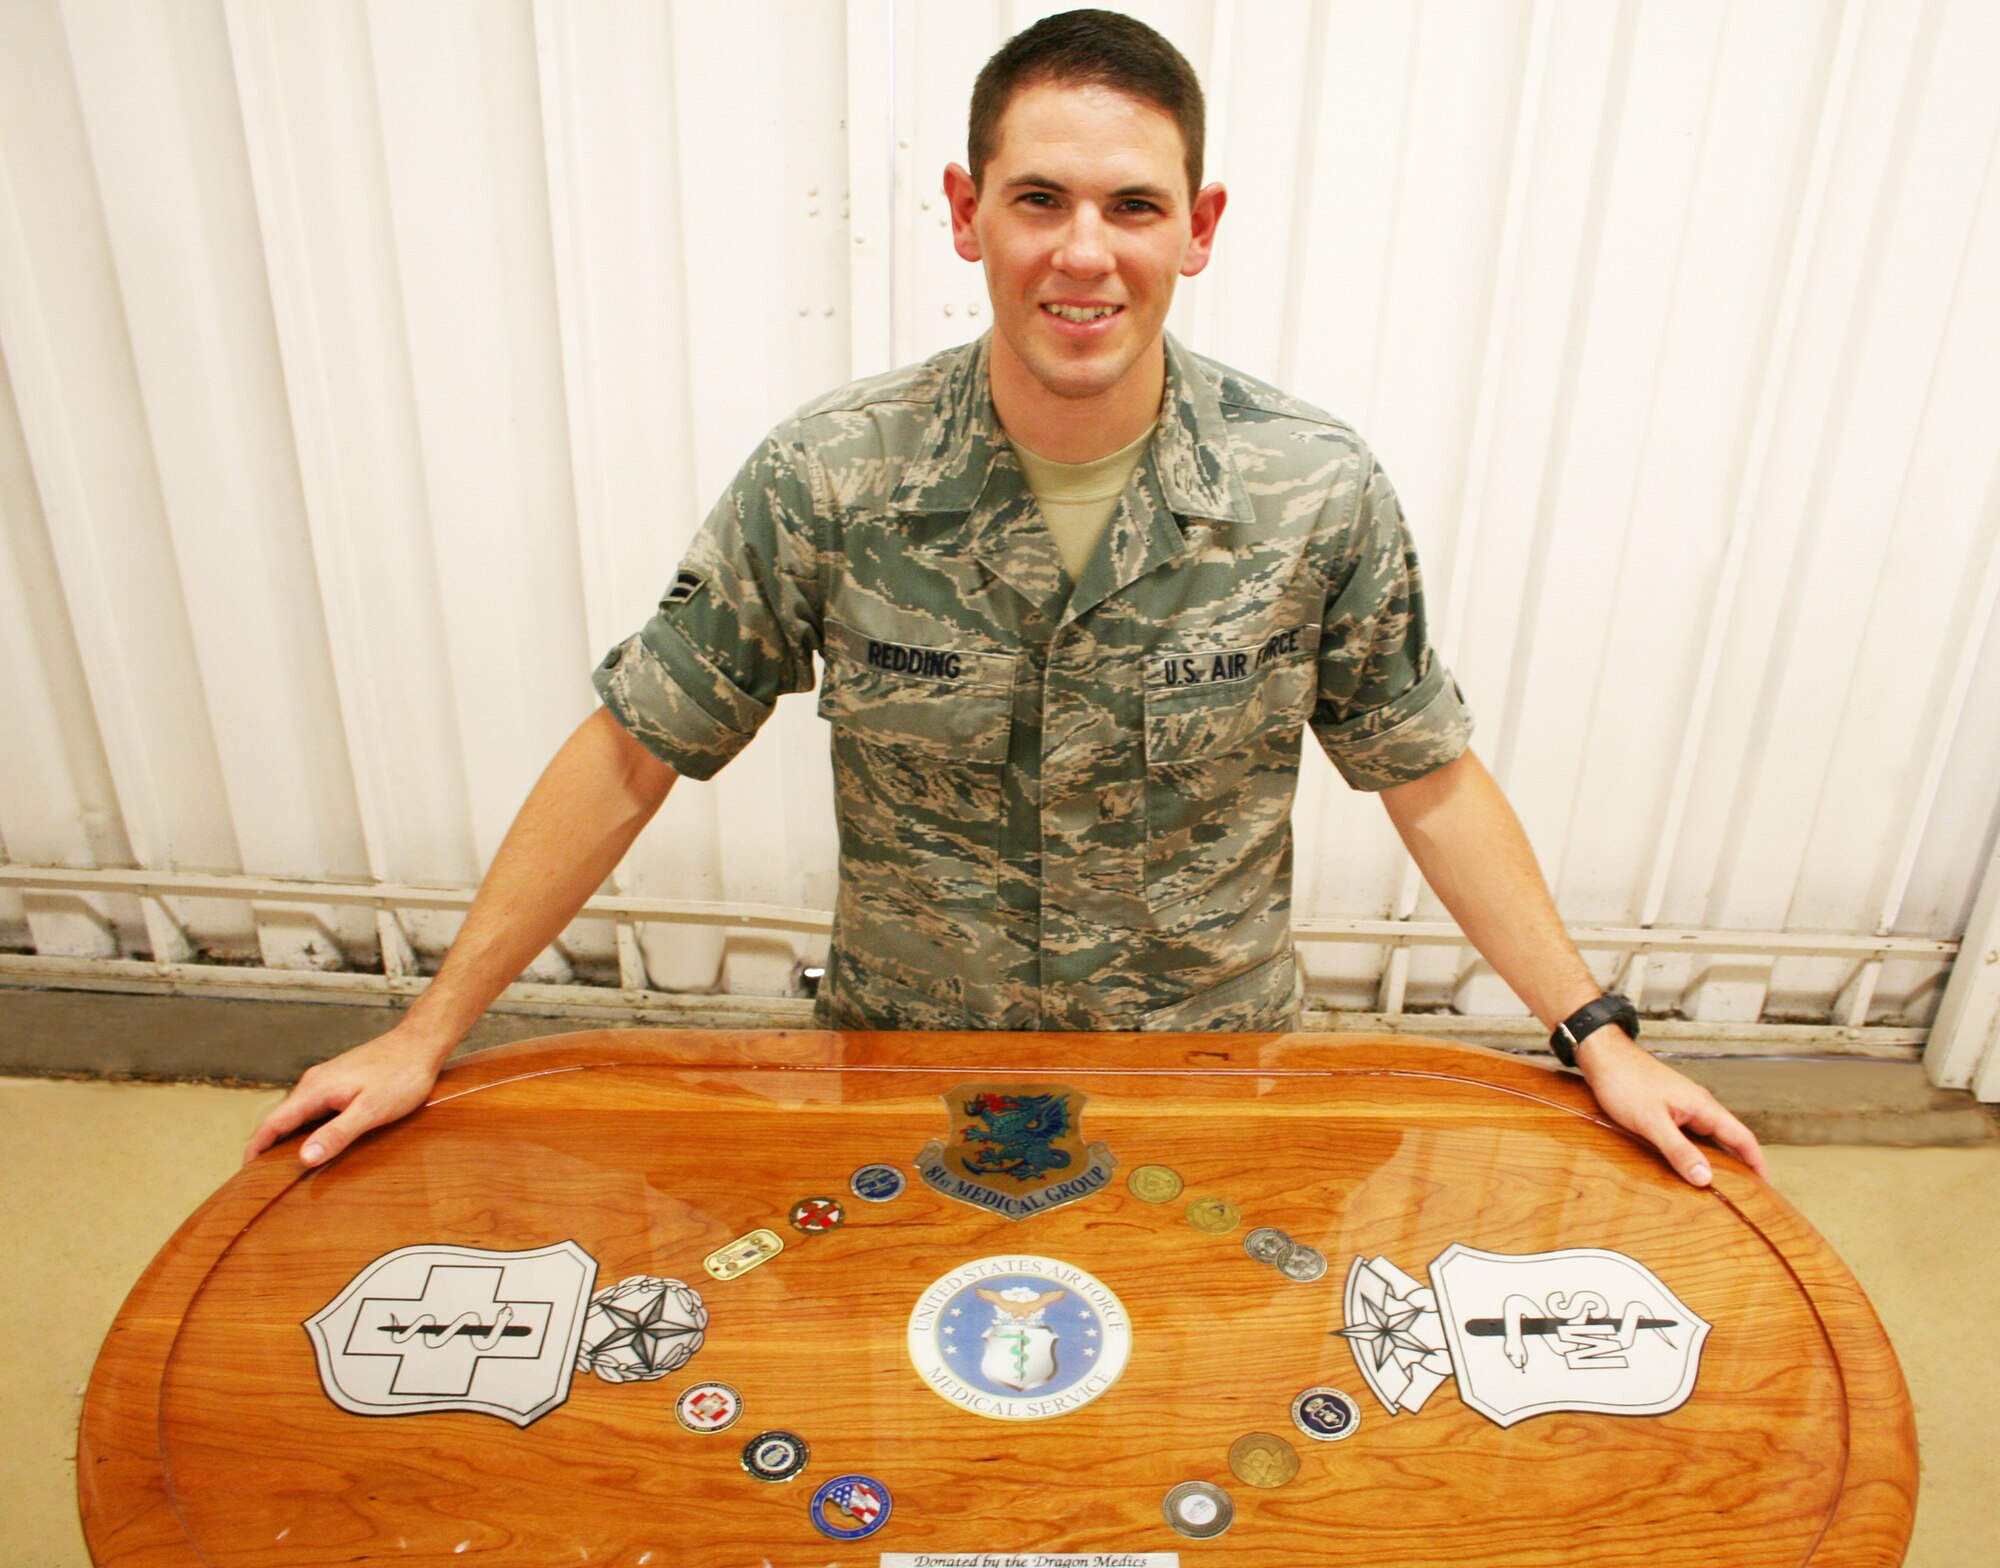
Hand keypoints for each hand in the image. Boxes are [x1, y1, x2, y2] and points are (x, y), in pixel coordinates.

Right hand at [241, 1024, 449, 1168]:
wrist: (421, 1043)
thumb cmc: (401, 1075)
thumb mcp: (371, 1111)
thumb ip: (337, 1134)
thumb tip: (303, 1158)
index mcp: (316, 1090)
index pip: (273, 1123)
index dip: (256, 1148)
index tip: (245, 1171)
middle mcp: (315, 1082)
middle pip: (282, 1118)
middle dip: (270, 1146)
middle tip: (265, 1178)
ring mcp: (328, 1080)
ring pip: (300, 1113)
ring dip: (290, 1136)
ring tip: (288, 1165)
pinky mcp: (341, 1081)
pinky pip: (316, 1107)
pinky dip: (309, 1126)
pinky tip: (319, 1140)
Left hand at [1574, 1029, 1768, 1186]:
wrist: (1603, 1055)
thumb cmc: (1625, 1082)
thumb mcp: (1652, 1122)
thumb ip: (1679, 1150)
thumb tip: (1705, 1178)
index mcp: (1703, 1107)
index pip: (1743, 1138)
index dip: (1757, 1163)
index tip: (1766, 1188)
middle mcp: (1699, 1106)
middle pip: (1730, 1139)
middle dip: (1740, 1165)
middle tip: (1745, 1194)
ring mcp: (1684, 1106)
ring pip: (1709, 1137)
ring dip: (1717, 1159)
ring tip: (1720, 1186)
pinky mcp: (1668, 1108)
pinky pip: (1691, 1133)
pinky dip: (1696, 1150)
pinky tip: (1688, 1164)